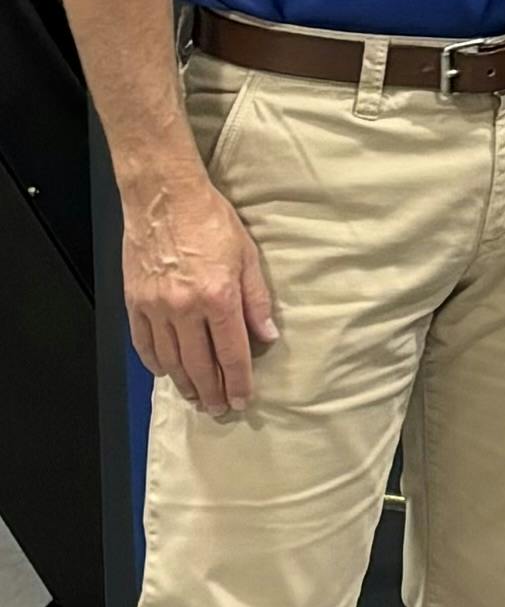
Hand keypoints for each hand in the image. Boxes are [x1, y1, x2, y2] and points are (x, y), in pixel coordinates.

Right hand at [123, 168, 277, 416]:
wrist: (163, 197)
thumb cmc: (210, 220)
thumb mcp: (247, 255)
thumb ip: (257, 300)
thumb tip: (268, 337)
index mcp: (218, 297)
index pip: (231, 353)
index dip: (238, 382)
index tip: (242, 400)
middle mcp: (184, 308)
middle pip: (198, 364)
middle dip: (210, 392)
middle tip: (218, 410)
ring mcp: (155, 306)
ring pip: (170, 359)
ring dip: (183, 383)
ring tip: (195, 397)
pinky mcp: (134, 301)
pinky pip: (143, 342)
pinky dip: (155, 362)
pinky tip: (165, 372)